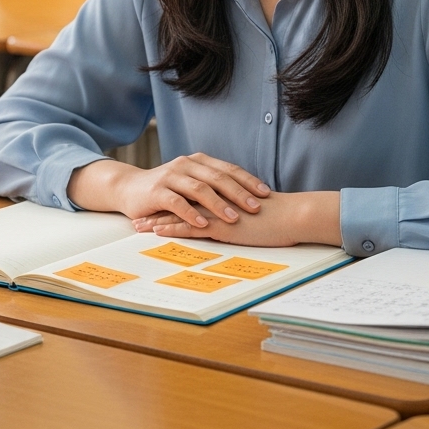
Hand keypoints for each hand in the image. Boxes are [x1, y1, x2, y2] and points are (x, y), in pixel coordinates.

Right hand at [66, 156, 270, 228]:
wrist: (129, 188)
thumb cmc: (166, 189)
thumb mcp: (191, 183)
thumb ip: (213, 185)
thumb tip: (248, 198)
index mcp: (198, 161)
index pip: (228, 169)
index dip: (248, 180)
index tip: (266, 194)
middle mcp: (185, 165)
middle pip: (217, 177)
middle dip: (238, 192)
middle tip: (256, 207)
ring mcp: (170, 177)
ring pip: (199, 188)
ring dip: (218, 204)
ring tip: (233, 218)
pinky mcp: (156, 192)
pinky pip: (177, 202)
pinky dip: (191, 213)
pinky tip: (203, 224)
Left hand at [133, 191, 341, 246]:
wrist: (292, 215)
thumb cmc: (278, 217)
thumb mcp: (252, 213)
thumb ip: (237, 212)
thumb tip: (231, 219)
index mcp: (221, 197)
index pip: (189, 197)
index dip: (170, 201)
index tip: (152, 206)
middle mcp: (215, 201)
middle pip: (178, 203)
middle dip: (155, 210)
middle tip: (135, 214)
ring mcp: (216, 212)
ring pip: (179, 214)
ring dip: (157, 221)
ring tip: (138, 225)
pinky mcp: (222, 225)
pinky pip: (192, 227)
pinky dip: (173, 228)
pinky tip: (158, 231)